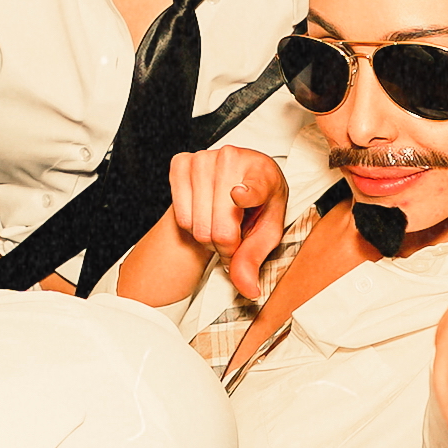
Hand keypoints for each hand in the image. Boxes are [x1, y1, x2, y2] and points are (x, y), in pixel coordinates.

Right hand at [164, 145, 288, 300]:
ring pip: (197, 226)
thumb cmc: (256, 206)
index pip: (254, 187)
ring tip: (219, 223)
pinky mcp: (181, 162)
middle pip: (220, 229)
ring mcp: (204, 158)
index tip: (239, 196)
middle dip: (226, 245)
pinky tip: (203, 214)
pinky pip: (180, 216)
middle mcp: (233, 158)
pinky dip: (191, 225)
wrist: (237, 183)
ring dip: (208, 237)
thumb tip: (248, 289)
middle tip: (234, 235)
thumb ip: (255, 260)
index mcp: (263, 172)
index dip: (246, 195)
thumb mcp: (266, 233)